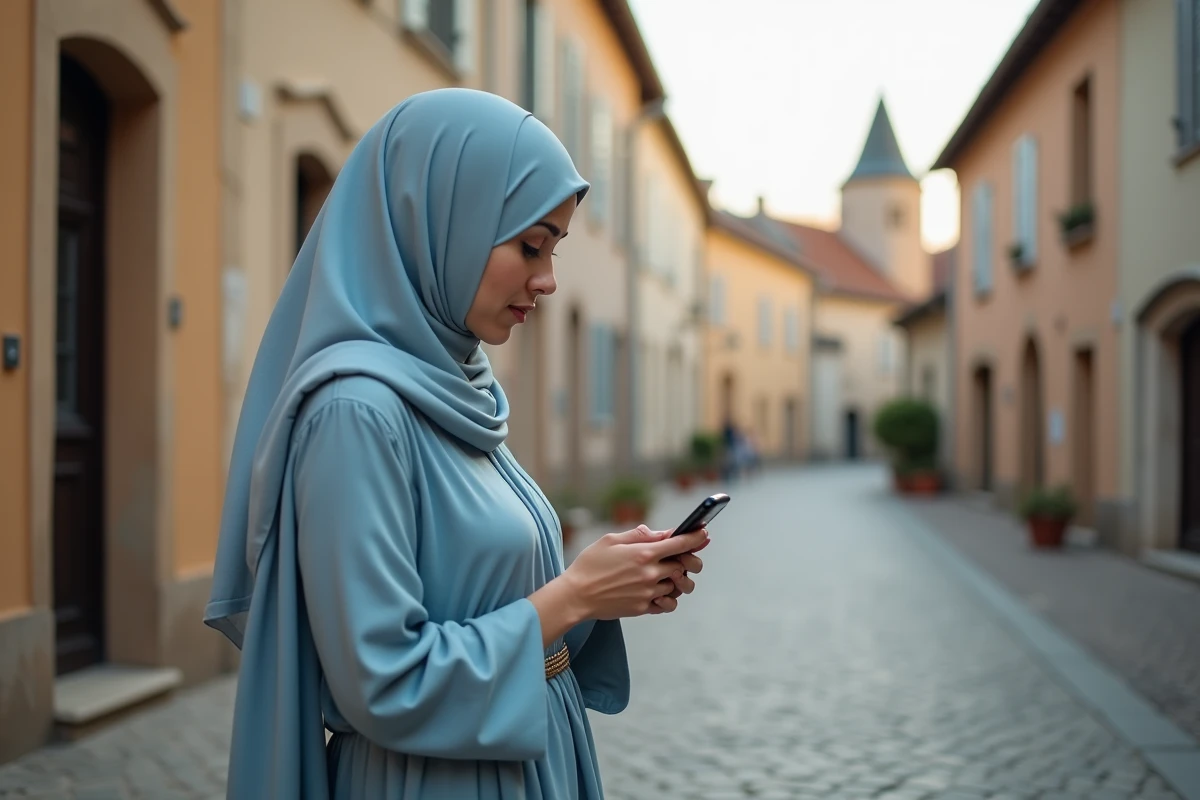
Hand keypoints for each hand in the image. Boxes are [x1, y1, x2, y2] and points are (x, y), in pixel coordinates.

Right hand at [561, 525, 709, 620]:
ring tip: (667, 575)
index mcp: (643, 553)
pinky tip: (660, 592)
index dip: (696, 538)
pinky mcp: (643, 608)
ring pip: (678, 586)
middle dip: (690, 560)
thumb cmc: (590, 564)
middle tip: (686, 558)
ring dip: (677, 579)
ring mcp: (648, 592)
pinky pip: (668, 604)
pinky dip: (669, 598)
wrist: (576, 596)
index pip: (680, 544)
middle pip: (685, 566)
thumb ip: (639, 535)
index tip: (704, 534)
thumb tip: (660, 534)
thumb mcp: (611, 540)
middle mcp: (650, 573)